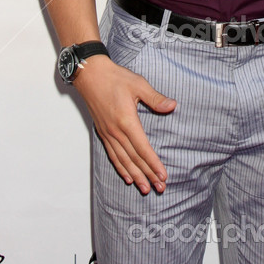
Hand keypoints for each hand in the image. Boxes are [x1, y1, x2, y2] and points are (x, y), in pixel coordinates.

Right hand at [74, 55, 176, 193]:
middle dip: (148, 175)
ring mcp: (108, 134)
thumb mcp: (138, 84)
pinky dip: (120, 168)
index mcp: (127, 121)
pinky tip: (127, 177)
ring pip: (123, 161)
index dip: (153, 164)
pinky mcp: (103, 133)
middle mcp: (116, 131)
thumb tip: (172, 105)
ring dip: (135, 176)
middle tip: (160, 188)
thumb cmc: (115, 78)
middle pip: (134, 159)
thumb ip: (156, 98)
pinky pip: (112, 155)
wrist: (91, 75)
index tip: (163, 176)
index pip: (143, 149)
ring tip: (145, 188)